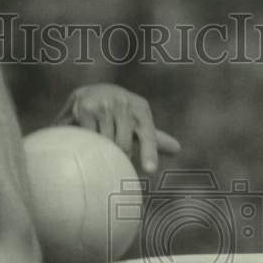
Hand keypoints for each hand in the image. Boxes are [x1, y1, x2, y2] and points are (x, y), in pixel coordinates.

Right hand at [57, 84, 180, 173]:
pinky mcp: (86, 109)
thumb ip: (154, 138)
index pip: (148, 135)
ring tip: (95, 141)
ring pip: (105, 143)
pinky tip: (85, 137)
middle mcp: (124, 103)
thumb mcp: (137, 122)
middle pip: (123, 146)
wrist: (89, 92)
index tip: (150, 170)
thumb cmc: (119, 113)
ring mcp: (104, 105)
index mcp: (141, 109)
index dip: (149, 153)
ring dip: (99, 149)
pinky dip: (87, 142)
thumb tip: (177, 149)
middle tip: (111, 153)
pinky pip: (90, 138)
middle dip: (117, 156)